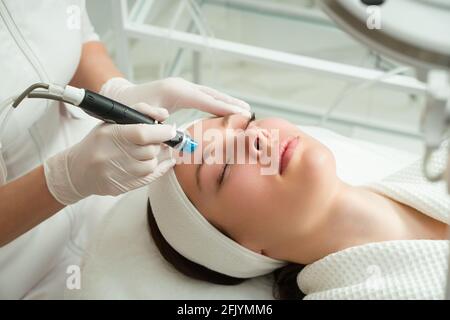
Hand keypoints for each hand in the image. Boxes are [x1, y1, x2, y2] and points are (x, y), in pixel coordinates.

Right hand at [44, 103, 175, 204]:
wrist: (77, 170)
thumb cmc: (98, 142)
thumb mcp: (112, 121)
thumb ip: (140, 112)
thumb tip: (164, 116)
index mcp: (110, 135)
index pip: (142, 133)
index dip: (161, 132)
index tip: (170, 130)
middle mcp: (112, 155)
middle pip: (150, 150)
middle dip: (157, 144)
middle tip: (155, 141)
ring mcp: (116, 173)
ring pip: (151, 165)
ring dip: (154, 157)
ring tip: (148, 152)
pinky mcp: (121, 187)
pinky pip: (149, 178)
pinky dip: (160, 169)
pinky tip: (165, 162)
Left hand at [99, 77, 250, 116]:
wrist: (120, 97)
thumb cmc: (129, 109)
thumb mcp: (140, 116)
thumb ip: (154, 121)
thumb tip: (169, 123)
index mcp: (175, 91)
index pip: (206, 100)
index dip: (224, 108)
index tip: (241, 113)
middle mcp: (180, 86)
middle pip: (211, 94)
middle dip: (230, 102)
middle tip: (247, 111)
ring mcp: (181, 87)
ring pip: (208, 93)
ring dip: (225, 101)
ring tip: (242, 108)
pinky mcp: (180, 91)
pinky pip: (202, 96)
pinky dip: (215, 101)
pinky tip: (223, 107)